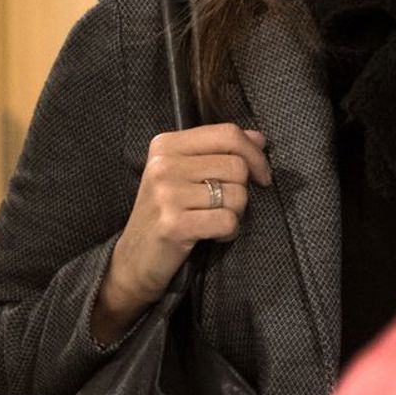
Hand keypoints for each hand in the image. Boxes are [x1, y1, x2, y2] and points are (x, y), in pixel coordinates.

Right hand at [93, 124, 271, 344]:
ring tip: (212, 221)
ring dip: (236, 214)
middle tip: (223, 206)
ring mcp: (166, 194)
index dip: (255, 154)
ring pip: (237, 195)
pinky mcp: (174, 224)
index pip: (227, 134)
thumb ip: (220, 151)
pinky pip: (228, 221)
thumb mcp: (186, 174)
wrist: (134, 260)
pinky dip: (229, 232)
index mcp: (166, 145)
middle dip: (242, 190)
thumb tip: (259, 139)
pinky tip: (211, 235)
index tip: (261, 175)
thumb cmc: (167, 213)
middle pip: (237, 166)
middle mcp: (163, 165)